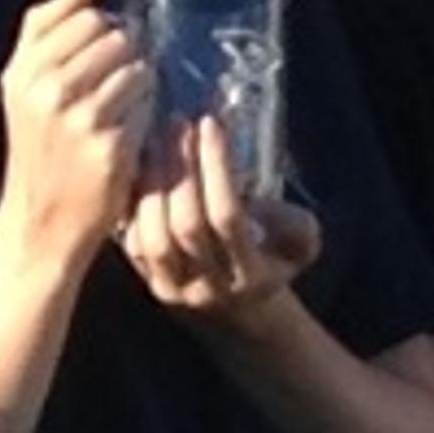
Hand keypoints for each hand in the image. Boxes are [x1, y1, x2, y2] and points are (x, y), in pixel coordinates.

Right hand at [0, 0, 149, 269]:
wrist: (42, 221)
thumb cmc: (39, 149)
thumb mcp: (21, 88)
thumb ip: (42, 31)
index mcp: (23, 71)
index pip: (83, 15)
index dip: (102, 30)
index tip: (101, 53)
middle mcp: (46, 91)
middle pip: (115, 37)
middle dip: (125, 55)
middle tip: (117, 85)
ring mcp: (78, 119)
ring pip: (137, 67)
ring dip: (140, 85)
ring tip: (122, 109)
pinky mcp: (109, 147)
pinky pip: (147, 105)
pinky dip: (146, 114)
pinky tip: (130, 132)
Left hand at [119, 112, 319, 324]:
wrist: (238, 308)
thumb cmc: (272, 260)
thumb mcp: (300, 244)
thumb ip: (295, 224)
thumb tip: (261, 200)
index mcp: (251, 276)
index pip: (228, 217)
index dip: (217, 168)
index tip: (210, 124)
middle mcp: (210, 288)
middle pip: (187, 224)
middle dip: (181, 168)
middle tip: (177, 124)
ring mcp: (174, 290)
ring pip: (153, 236)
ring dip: (152, 182)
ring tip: (156, 139)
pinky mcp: (148, 284)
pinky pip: (132, 242)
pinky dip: (134, 203)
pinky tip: (140, 167)